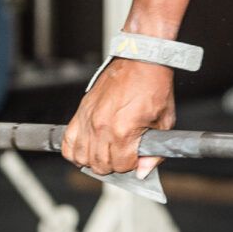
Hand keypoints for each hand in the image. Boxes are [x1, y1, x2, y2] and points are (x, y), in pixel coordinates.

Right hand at [59, 59, 175, 177]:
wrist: (141, 59)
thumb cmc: (153, 85)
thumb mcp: (164, 122)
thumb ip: (154, 153)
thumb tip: (142, 172)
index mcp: (123, 131)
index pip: (121, 166)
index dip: (132, 164)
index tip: (136, 155)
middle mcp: (102, 127)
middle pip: (100, 165)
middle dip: (114, 164)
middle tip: (124, 153)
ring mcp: (89, 119)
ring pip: (82, 158)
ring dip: (94, 160)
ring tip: (107, 151)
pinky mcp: (81, 111)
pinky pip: (68, 142)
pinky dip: (74, 150)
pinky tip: (87, 147)